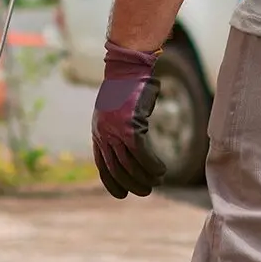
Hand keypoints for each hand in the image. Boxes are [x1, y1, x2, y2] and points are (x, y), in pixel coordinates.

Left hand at [91, 41, 166, 197]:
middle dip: (131, 184)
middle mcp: (104, 134)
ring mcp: (115, 130)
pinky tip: (161, 170)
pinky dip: (152, 165)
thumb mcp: (118, 110)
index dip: (112, 182)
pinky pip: (141, 153)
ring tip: (157, 182)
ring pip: (130, 164)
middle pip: (116, 168)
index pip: (102, 165)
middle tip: (146, 191)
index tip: (122, 194)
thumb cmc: (127, 86)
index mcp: (99, 132)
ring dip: (145, 177)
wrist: (128, 67)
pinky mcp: (130, 126)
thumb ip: (122, 128)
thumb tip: (134, 143)